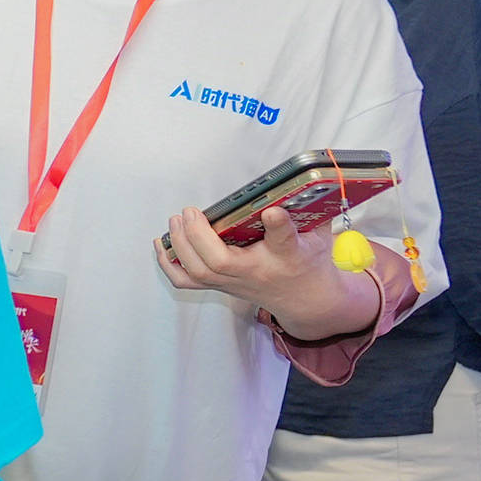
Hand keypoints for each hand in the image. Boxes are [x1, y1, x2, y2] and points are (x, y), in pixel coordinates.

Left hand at [158, 205, 376, 339]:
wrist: (304, 298)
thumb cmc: (308, 261)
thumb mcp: (318, 233)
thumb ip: (309, 209)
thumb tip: (295, 182)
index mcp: (288, 254)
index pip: (283, 240)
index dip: (278, 225)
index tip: (272, 211)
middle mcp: (256, 271)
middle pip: (221, 261)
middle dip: (199, 236)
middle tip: (190, 211)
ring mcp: (234, 282)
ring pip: (199, 272)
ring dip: (181, 245)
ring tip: (175, 221)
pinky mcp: (219, 287)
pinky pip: (186, 281)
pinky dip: (169, 264)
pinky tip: (162, 244)